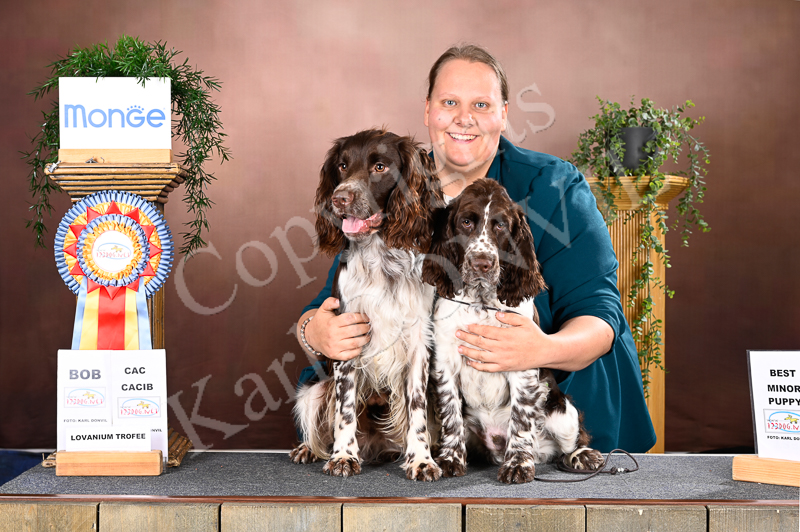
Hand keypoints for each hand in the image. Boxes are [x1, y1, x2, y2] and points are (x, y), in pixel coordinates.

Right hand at [305, 298, 369, 360]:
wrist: (311, 337)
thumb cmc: (320, 322)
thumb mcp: (323, 309)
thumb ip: (330, 302)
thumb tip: (338, 301)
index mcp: (332, 323)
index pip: (350, 319)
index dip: (361, 317)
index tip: (366, 317)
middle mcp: (333, 335)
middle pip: (355, 331)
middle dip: (365, 328)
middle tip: (369, 326)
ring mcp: (334, 346)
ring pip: (355, 343)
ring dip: (364, 339)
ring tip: (368, 335)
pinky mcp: (335, 355)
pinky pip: (350, 354)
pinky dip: (358, 350)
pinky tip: (360, 345)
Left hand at [456, 314, 613, 372]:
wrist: (545, 352)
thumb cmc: (534, 335)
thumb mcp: (524, 321)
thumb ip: (509, 318)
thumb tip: (496, 315)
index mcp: (506, 335)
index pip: (485, 331)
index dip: (474, 328)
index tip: (467, 325)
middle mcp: (502, 347)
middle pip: (480, 342)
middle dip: (466, 338)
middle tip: (457, 334)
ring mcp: (502, 359)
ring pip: (481, 356)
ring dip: (468, 352)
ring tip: (459, 348)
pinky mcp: (505, 367)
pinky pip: (488, 368)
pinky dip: (477, 366)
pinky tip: (470, 362)